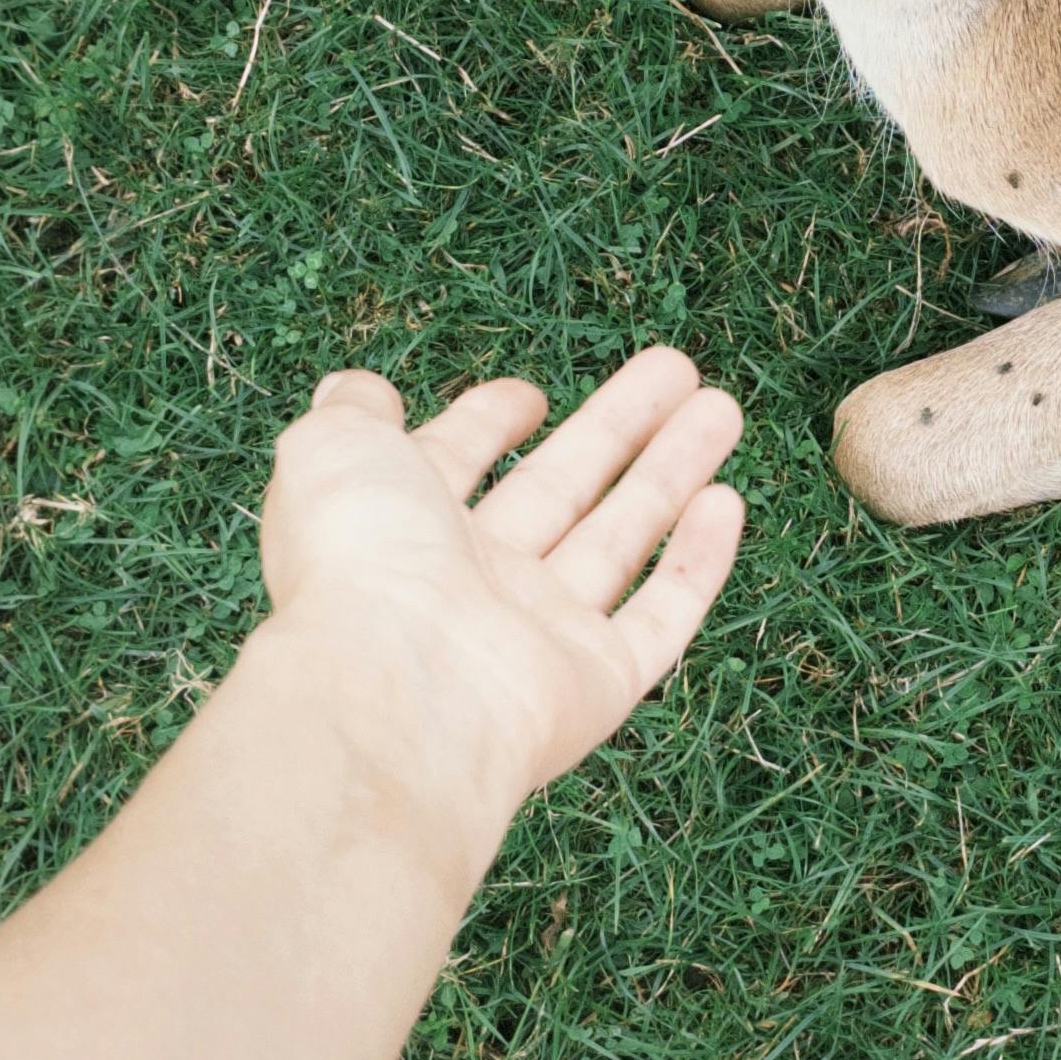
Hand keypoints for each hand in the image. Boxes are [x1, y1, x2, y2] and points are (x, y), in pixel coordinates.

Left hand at [255, 349, 744, 851]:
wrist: (398, 690)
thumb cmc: (359, 560)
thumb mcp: (332, 451)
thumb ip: (353, 413)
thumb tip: (358, 390)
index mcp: (404, 525)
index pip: (457, 463)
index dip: (489, 422)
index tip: (532, 393)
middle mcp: (473, 581)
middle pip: (560, 488)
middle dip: (619, 426)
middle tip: (678, 369)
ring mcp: (538, 635)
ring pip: (621, 538)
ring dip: (673, 471)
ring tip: (726, 407)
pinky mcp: (597, 684)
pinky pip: (660, 619)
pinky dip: (697, 565)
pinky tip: (728, 503)